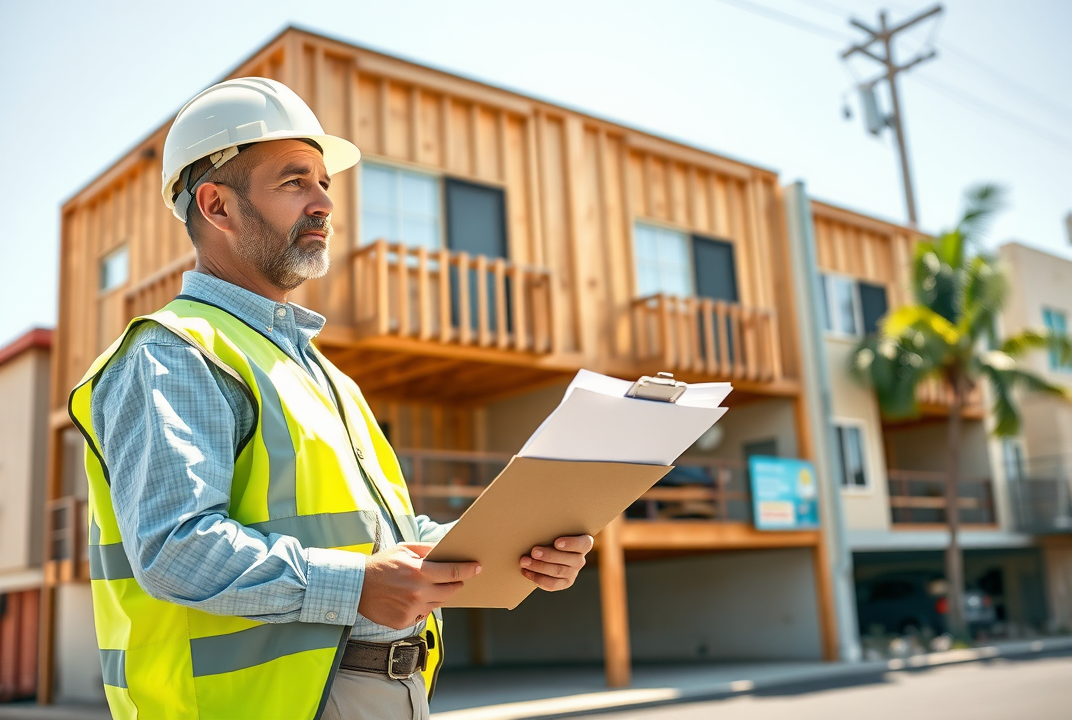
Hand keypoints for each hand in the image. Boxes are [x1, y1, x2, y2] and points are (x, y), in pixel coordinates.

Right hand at [359, 543, 480, 628]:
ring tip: (431, 586)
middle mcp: (418, 592)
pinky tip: (415, 598)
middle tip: (458, 579)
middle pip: (450, 591)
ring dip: (439, 594)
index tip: (477, 568)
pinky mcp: (405, 621)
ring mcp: (412, 609)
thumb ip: (427, 550)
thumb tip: (447, 549)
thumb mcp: (404, 549)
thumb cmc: (382, 564)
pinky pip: (423, 614)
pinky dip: (424, 606)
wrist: (357, 586)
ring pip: (438, 603)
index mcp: (419, 572)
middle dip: (456, 584)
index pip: (453, 573)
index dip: (468, 570)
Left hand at [520, 535, 593, 591]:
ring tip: (525, 562)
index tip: (557, 542)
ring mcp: (573, 572)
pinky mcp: (565, 583)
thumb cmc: (552, 535)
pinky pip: (552, 584)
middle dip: (548, 556)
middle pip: (567, 559)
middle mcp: (580, 559)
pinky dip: (538, 578)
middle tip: (533, 551)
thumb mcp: (556, 530)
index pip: (583, 544)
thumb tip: (536, 519)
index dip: (571, 543)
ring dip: (539, 567)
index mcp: (584, 543)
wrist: (549, 552)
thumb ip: (552, 528)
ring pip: (558, 571)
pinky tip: (527, 572)